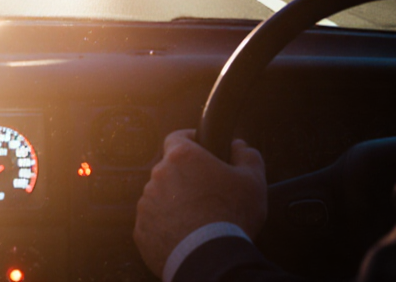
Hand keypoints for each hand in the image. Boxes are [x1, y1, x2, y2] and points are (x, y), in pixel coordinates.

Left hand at [133, 129, 266, 277]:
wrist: (210, 259)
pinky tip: (186, 234)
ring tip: (198, 218)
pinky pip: (154, 222)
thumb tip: (238, 146)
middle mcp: (158, 176)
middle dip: (186, 176)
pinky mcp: (141, 231)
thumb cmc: (232, 215)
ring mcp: (146, 204)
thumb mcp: (253, 179)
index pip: (177, 137)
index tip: (201, 149)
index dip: (190, 140)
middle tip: (207, 192)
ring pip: (160, 196)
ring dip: (175, 201)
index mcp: (182, 157)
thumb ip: (246, 154)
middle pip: (170, 169)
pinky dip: (167, 225)